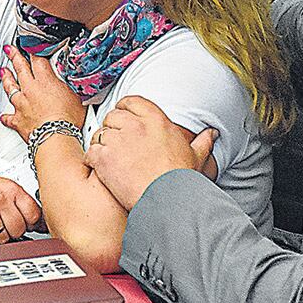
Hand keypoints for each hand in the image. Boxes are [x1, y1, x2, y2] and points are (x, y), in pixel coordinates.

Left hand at [0, 45, 84, 141]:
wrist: (55, 138)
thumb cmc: (67, 120)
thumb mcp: (77, 97)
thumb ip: (72, 87)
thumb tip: (79, 81)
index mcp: (45, 81)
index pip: (38, 60)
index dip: (34, 50)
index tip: (30, 44)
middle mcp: (31, 90)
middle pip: (20, 68)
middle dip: (14, 56)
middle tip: (9, 49)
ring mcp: (22, 105)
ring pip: (10, 88)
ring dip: (6, 79)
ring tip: (3, 72)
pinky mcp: (18, 121)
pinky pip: (9, 118)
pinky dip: (6, 117)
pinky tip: (3, 116)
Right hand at [0, 172, 42, 244]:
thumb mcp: (6, 187)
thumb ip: (23, 204)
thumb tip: (42, 226)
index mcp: (11, 189)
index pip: (33, 215)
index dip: (31, 223)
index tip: (27, 224)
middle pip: (18, 230)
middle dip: (13, 231)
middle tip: (4, 223)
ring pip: (1, 238)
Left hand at [85, 96, 217, 210]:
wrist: (168, 200)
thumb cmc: (182, 180)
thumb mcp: (196, 157)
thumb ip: (202, 141)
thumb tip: (212, 133)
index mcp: (156, 120)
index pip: (131, 101)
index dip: (124, 109)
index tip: (124, 119)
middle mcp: (135, 125)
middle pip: (113, 116)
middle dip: (112, 127)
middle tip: (116, 142)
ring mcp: (118, 141)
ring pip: (100, 133)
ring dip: (102, 143)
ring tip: (109, 157)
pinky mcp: (104, 158)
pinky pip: (91, 151)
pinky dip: (93, 159)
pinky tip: (100, 167)